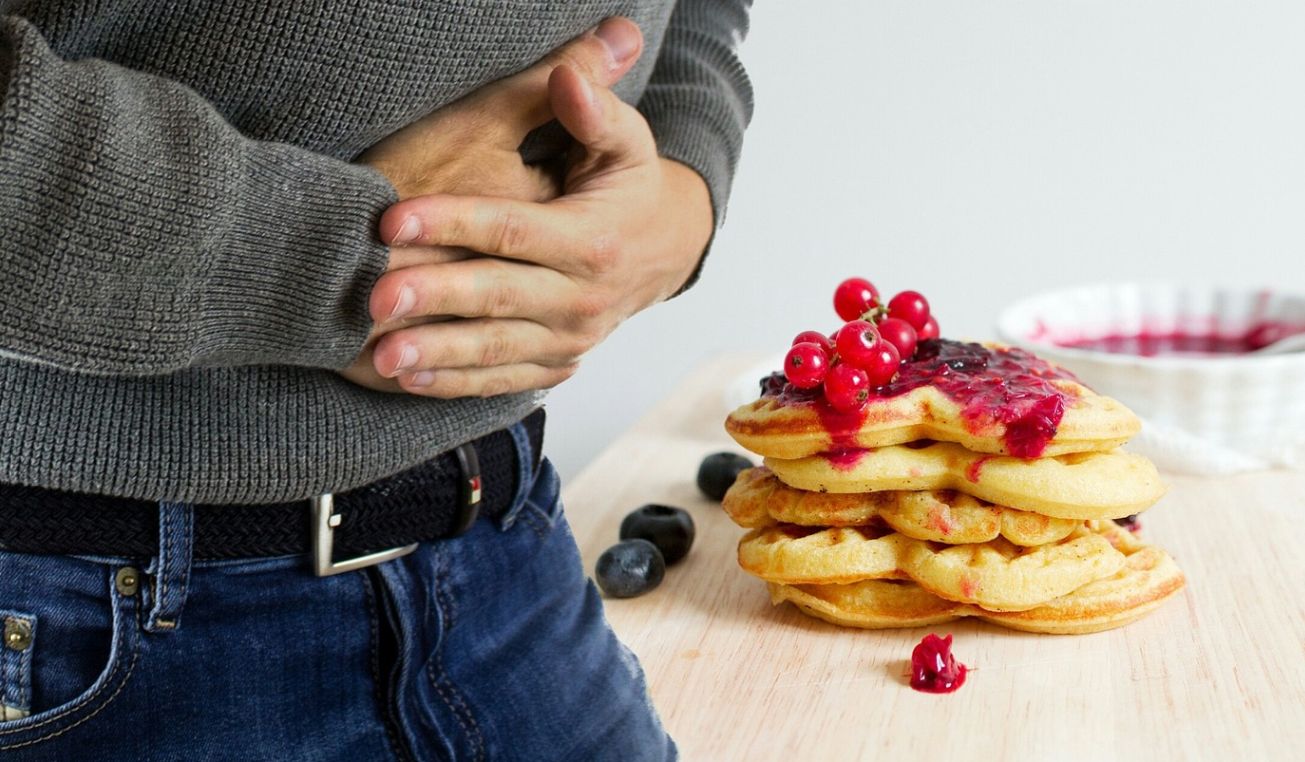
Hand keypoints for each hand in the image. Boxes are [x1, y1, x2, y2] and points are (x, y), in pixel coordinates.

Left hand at [362, 63, 712, 397]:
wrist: (665, 250)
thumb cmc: (629, 187)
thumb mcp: (627, 143)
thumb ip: (595, 110)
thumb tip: (566, 76)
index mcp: (592, 241)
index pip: (513, 231)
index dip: (452, 222)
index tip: (392, 219)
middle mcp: (582, 297)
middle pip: (497, 296)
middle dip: (434, 298)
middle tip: (374, 298)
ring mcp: (570, 338)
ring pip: (496, 349)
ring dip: (436, 355)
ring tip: (382, 355)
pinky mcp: (557, 363)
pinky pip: (503, 379)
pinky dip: (455, 384)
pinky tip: (407, 380)